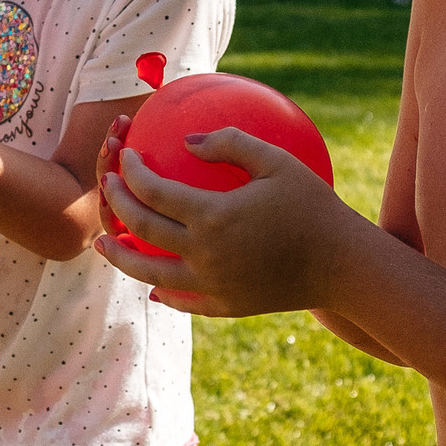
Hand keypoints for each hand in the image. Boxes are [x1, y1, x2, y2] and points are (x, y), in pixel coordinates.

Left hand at [94, 126, 354, 316]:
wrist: (343, 267)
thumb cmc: (315, 205)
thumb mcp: (278, 161)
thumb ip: (230, 142)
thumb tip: (186, 139)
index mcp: (213, 216)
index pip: (153, 191)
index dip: (130, 172)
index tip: (125, 157)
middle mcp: (204, 254)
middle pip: (140, 230)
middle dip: (114, 205)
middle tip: (106, 188)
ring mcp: (211, 286)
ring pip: (149, 274)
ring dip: (120, 257)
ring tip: (102, 244)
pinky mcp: (224, 306)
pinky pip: (182, 300)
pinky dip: (162, 290)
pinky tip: (152, 283)